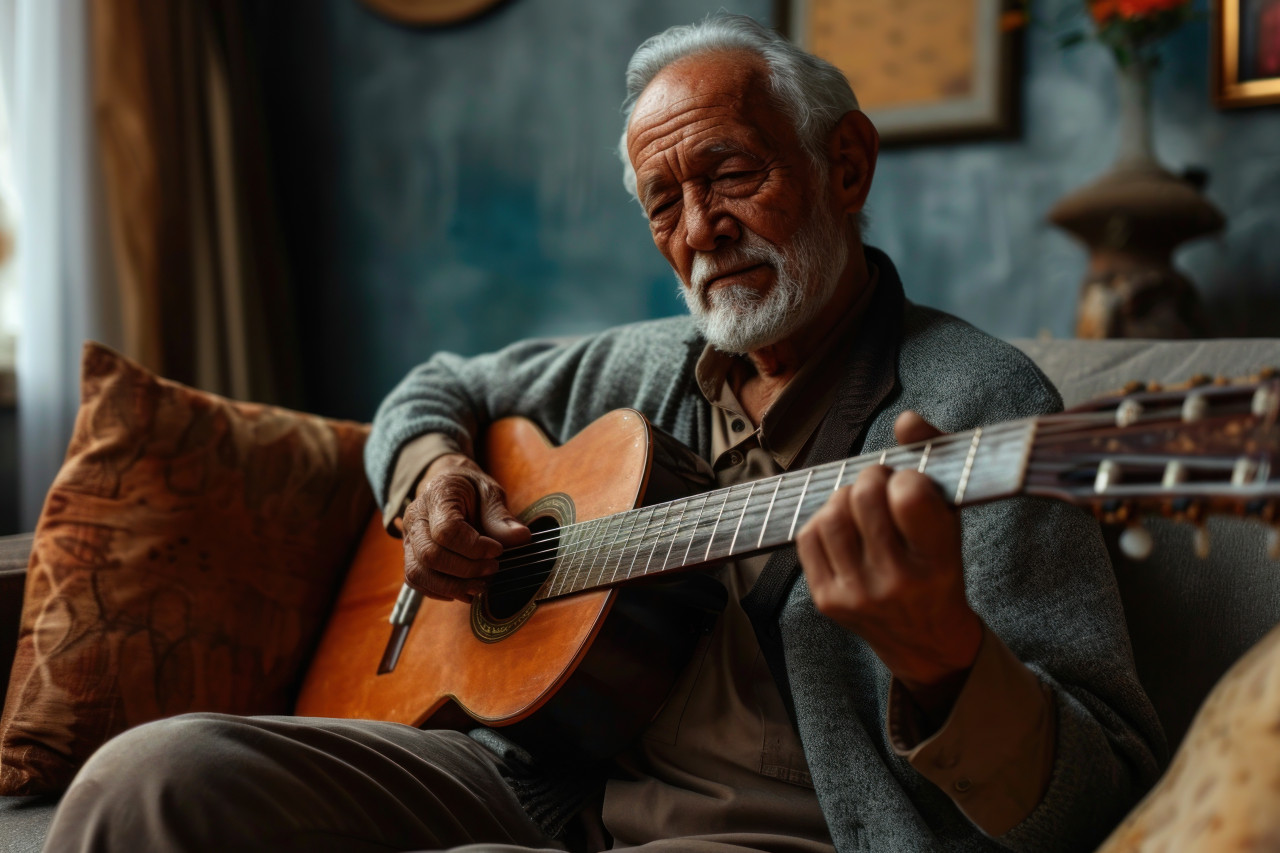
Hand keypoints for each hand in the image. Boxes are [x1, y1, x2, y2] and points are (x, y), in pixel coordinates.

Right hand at [400, 453, 530, 601]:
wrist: (448, 485)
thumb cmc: (470, 489)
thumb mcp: (490, 493)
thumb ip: (501, 517)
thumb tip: (521, 538)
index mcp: (437, 495)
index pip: (447, 530)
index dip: (474, 547)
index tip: (497, 551)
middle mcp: (416, 517)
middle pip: (430, 555)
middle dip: (465, 570)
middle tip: (493, 569)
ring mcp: (409, 537)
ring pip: (418, 572)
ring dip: (452, 586)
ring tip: (480, 586)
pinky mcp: (410, 554)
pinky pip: (416, 580)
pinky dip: (440, 591)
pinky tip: (464, 590)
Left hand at [796, 411, 982, 698]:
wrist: (925, 641)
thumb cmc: (939, 567)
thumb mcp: (951, 519)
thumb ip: (934, 461)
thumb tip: (906, 419)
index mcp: (938, 562)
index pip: (909, 497)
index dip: (905, 478)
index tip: (910, 485)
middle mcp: (897, 582)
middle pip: (863, 497)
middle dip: (871, 479)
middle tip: (882, 485)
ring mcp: (857, 594)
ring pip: (830, 513)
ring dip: (844, 497)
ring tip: (862, 506)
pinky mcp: (827, 600)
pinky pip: (808, 536)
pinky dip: (823, 521)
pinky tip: (844, 528)